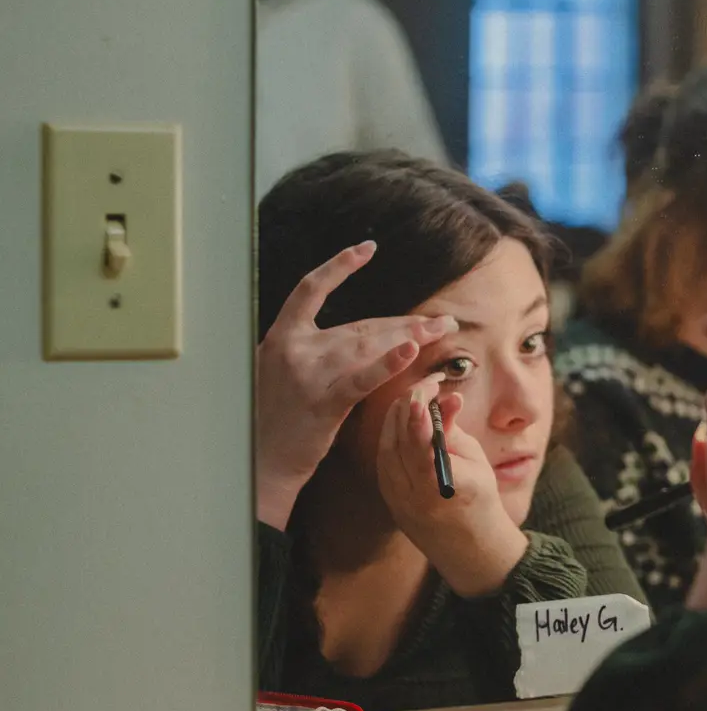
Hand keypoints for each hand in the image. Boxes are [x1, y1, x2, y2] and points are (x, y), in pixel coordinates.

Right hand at [255, 241, 457, 529]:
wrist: (261, 461)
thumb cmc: (274, 419)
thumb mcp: (280, 372)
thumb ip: (310, 349)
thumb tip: (352, 334)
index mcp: (281, 337)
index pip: (310, 289)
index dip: (339, 266)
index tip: (367, 248)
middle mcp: (293, 348)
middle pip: (359, 326)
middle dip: (404, 322)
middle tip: (442, 320)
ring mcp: (307, 374)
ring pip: (368, 346)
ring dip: (410, 338)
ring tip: (441, 331)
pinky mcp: (324, 402)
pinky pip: (361, 378)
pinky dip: (388, 363)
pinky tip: (412, 350)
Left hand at [375, 375, 528, 596]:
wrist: (468, 550)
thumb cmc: (481, 502)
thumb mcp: (476, 463)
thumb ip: (454, 431)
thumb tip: (447, 397)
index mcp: (440, 487)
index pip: (419, 444)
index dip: (419, 413)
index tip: (425, 389)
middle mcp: (411, 494)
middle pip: (398, 438)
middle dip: (409, 406)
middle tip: (426, 384)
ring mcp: (394, 497)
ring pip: (386, 444)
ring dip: (398, 416)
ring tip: (416, 397)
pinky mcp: (387, 496)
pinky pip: (384, 456)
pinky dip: (393, 434)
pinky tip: (404, 420)